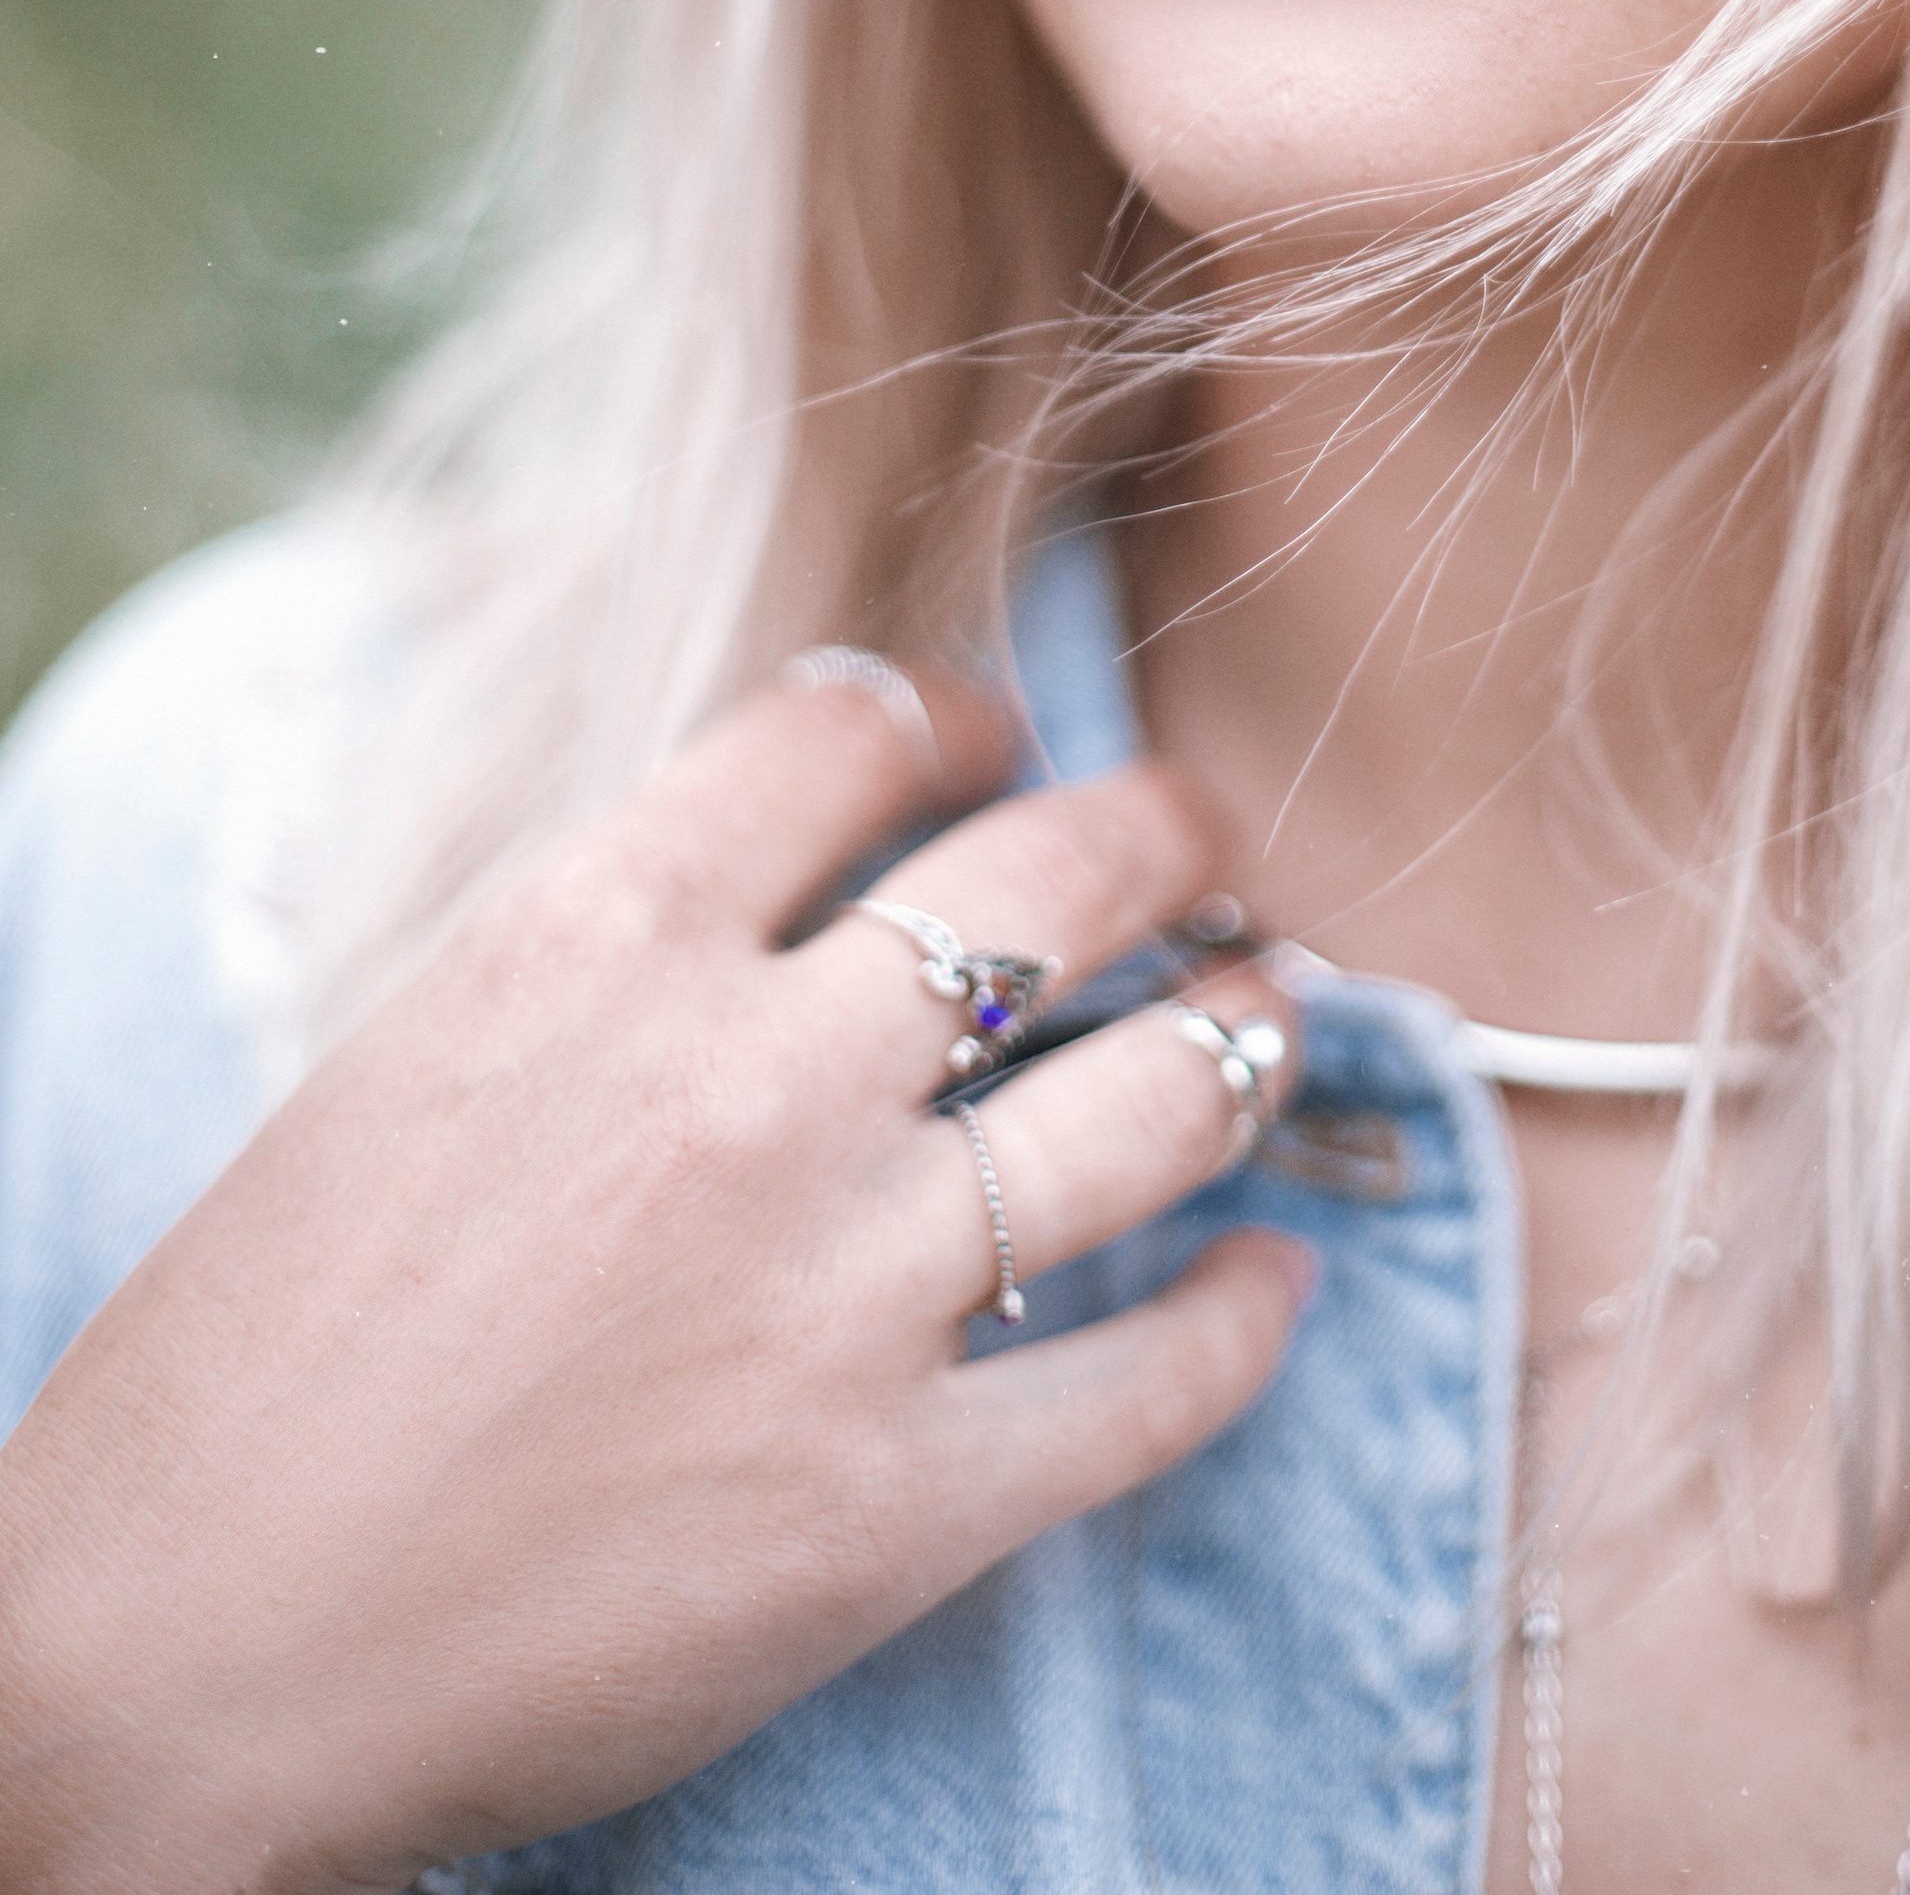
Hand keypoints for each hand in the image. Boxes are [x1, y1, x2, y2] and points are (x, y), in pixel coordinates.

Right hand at [0, 661, 1309, 1892]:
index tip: (1003, 734)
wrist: (174, 1658)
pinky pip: (1147, 1383)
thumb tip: (812, 865)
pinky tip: (1271, 1281)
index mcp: (600, 937)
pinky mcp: (894, 1503)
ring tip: (1271, 1011)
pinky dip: (1241, 1322)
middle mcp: (749, 1080)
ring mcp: (841, 1291)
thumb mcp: (423, 1045)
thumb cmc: (259, 1356)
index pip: (853, 734)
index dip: (961, 714)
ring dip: (1244, 1035)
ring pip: (1148, 1099)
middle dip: (1159, 832)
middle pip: (1050, 879)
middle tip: (1198, 838)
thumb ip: (625, 943)